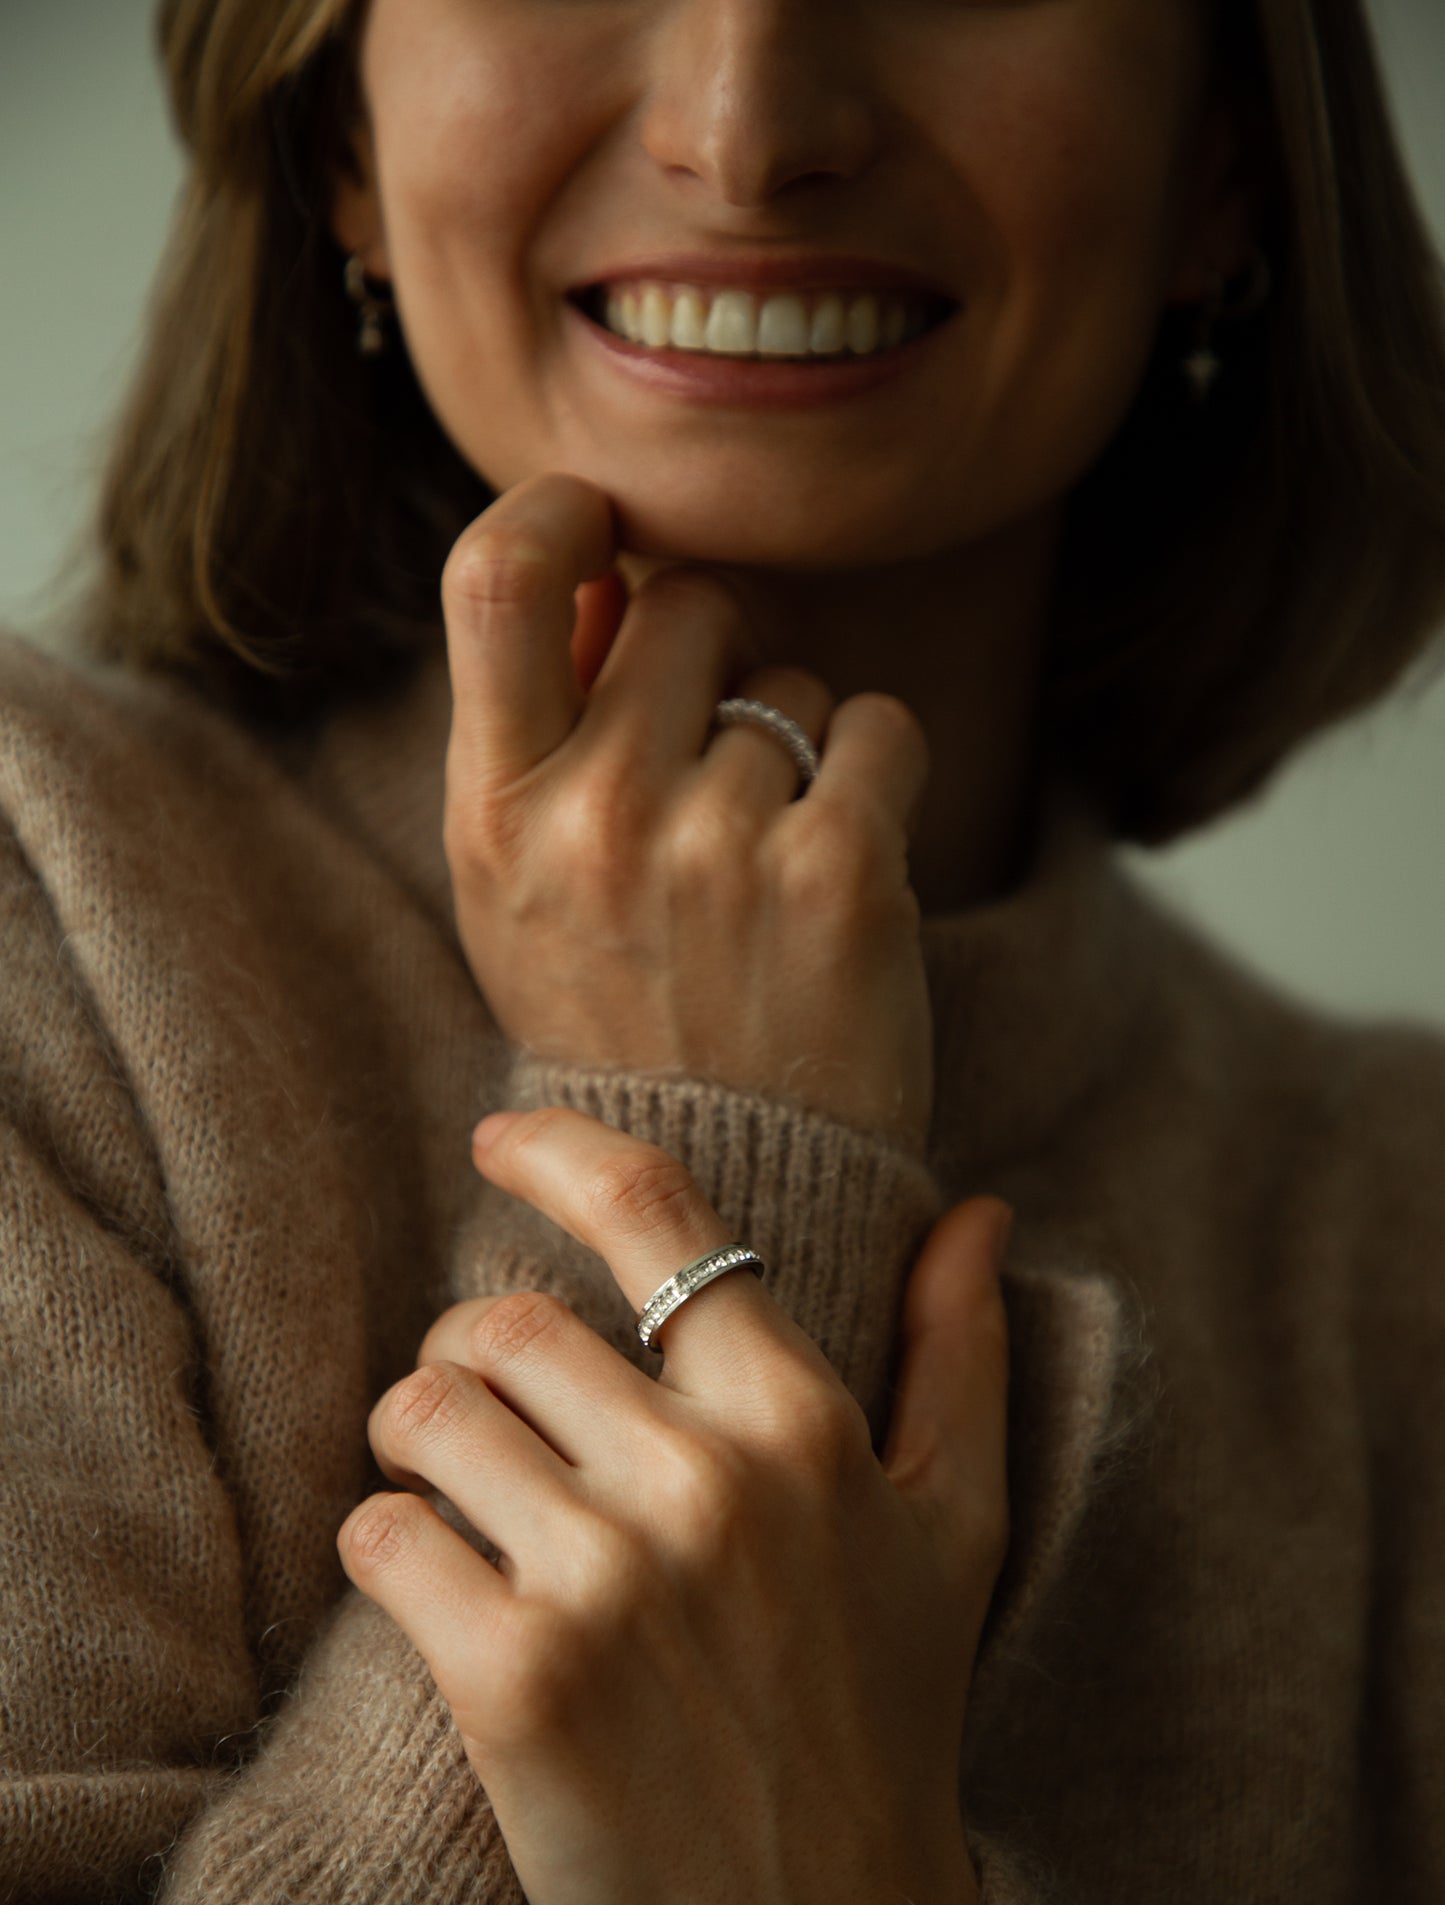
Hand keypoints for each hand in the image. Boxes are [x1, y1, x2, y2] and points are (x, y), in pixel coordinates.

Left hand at [338, 1108, 1011, 1904]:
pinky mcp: (513, 1683)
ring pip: (423, 1412)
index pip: (658, 1219)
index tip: (496, 1141)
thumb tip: (979, 1208)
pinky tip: (430, 1585)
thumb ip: (963, 1355)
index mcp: (802, 1426)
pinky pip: (381, 1536)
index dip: (558, 1155)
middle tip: (485, 1413)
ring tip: (452, 1494)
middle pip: (501, 1321)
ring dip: (415, 1445)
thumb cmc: (890, 1721)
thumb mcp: (959, 1531)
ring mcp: (605, 1584)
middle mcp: (704, 1484)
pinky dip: (383, 1546)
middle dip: (470, 1356)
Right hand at [440, 473, 934, 1148]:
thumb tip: (608, 572)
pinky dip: (878, 778)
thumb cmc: (625, 1011)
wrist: (735, 1178)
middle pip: (687, 602)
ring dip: (797, 748)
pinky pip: (881, 726)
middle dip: (717, 657)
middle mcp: (596, 819)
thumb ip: (545, 730)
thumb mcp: (526, 888)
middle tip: (715, 766)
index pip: (495, 579)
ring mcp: (720, 843)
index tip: (605, 527)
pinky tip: (843, 864)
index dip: (560, 512)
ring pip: (792, 681)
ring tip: (767, 865)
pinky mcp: (842, 871)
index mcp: (494, 815)